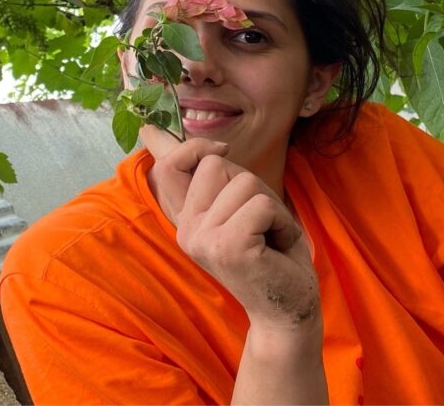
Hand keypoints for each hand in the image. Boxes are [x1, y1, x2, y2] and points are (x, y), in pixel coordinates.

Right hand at [149, 139, 320, 330]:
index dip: (193, 147)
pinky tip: (278, 248)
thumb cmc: (271, 252)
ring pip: (245, 182)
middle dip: (252, 185)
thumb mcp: (235, 206)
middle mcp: (186, 229)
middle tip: (260, 223)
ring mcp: (202, 239)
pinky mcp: (227, 247)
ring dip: (272, 207)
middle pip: (217, 163)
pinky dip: (282, 222)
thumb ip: (211, 177)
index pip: (167, 166)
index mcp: (185, 219)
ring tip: (270, 237)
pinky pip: (263, 204)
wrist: (289, 310)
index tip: (222, 150)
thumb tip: (154, 133)